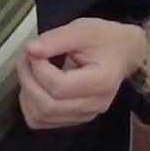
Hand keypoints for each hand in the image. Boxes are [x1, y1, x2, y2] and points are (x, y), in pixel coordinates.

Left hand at [17, 18, 146, 129]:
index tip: (34, 50)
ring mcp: (84, 115)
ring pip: (41, 117)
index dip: (38, 69)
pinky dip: (30, 104)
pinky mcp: (74, 119)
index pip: (60, 87)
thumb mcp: (83, 29)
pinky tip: (34, 85)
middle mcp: (94, 105)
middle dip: (28, 81)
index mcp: (101, 82)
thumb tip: (29, 50)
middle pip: (48, 106)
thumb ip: (56, 39)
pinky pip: (41, 121)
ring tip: (29, 70)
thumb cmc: (105, 39)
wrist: (124, 53)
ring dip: (26, 93)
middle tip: (27, 58)